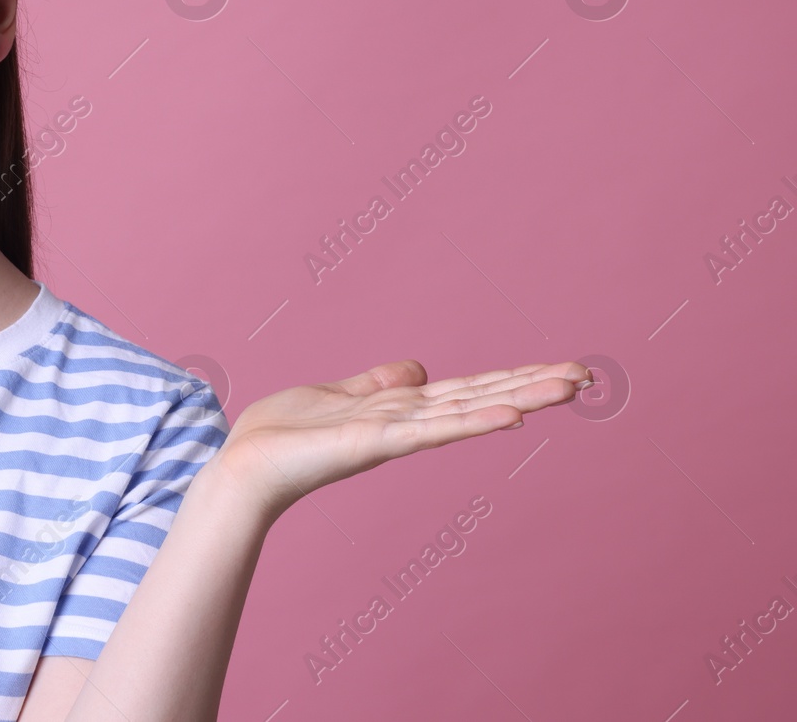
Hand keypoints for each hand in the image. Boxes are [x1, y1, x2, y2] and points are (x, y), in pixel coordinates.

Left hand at [214, 359, 593, 513]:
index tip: (562, 367)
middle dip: (532, 386)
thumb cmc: (284, 433)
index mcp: (400, 409)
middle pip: (481, 398)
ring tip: (568, 386)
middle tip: (588, 375)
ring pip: (468, 411)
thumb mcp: (337, 394)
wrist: (245, 465)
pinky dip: (470, 422)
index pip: (469, 389)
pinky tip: (511, 416)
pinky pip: (431, 431)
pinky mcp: (374, 443)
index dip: (514, 377)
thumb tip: (419, 370)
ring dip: (519, 397)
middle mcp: (407, 422)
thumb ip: (378, 384)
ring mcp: (395, 434)